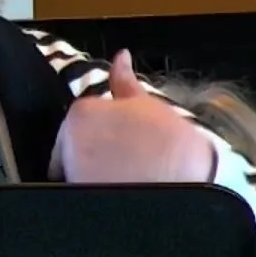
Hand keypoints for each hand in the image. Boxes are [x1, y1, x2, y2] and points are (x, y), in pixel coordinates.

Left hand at [52, 51, 215, 184]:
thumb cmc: (170, 143)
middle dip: (94, 152)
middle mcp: (68, 144)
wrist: (187, 185)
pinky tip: (121, 191)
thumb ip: (124, 80)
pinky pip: (81, 193)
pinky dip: (96, 192)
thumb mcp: (147, 104)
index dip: (103, 130)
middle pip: (72, 147)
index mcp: (81, 113)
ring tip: (127, 176)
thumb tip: (121, 56)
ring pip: (75, 171)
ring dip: (94, 173)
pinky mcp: (80, 200)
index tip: (121, 139)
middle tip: (127, 158)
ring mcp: (73, 175)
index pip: (80, 120)